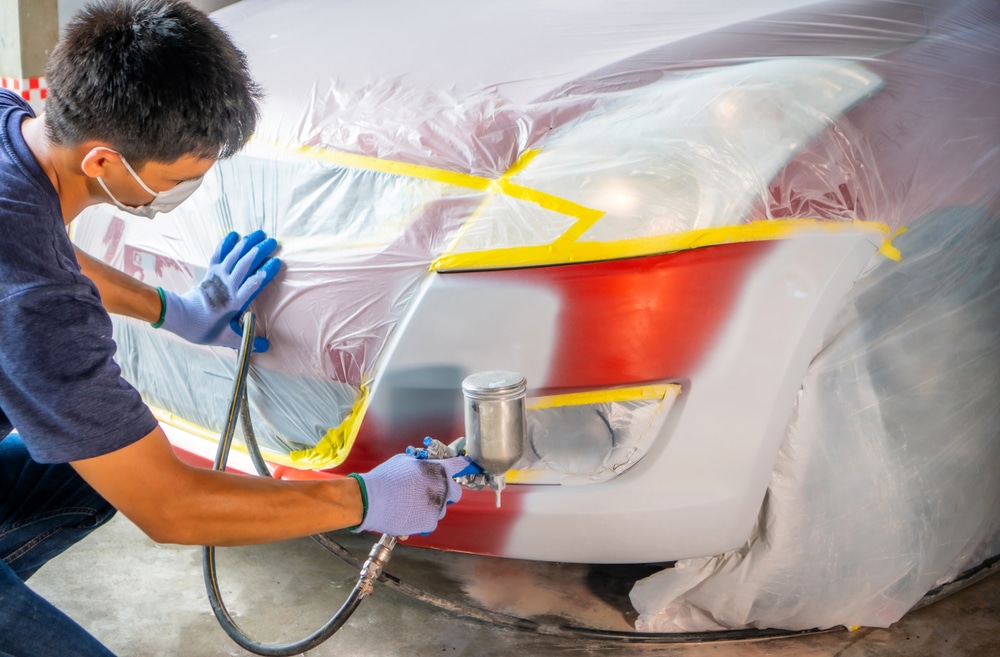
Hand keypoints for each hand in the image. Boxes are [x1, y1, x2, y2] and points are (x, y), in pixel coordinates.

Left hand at [158, 230, 280, 351]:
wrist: (179, 318)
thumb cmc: (203, 329)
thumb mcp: (226, 339)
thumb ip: (247, 341)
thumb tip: (267, 347)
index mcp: (234, 302)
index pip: (253, 284)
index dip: (266, 271)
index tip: (277, 262)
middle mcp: (228, 286)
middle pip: (246, 264)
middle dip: (260, 251)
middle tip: (273, 242)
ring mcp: (218, 277)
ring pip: (234, 256)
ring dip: (247, 243)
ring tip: (260, 233)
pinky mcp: (210, 272)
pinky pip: (219, 254)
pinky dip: (226, 243)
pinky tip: (235, 235)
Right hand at [351, 454, 470, 535]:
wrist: (372, 499)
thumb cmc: (386, 478)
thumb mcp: (404, 460)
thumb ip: (420, 463)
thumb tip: (424, 464)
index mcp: (439, 470)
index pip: (459, 466)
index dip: (463, 466)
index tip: (467, 467)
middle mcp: (443, 488)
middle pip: (455, 493)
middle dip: (446, 493)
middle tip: (430, 493)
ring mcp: (438, 507)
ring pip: (441, 509)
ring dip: (431, 508)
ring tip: (410, 505)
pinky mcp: (429, 523)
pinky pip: (430, 522)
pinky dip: (421, 520)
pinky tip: (407, 515)